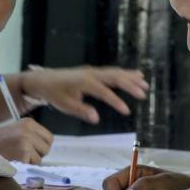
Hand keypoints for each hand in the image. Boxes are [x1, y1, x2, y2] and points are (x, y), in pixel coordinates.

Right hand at [0, 117, 53, 162]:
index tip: (31, 150)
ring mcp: (26, 141)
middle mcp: (28, 130)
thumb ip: (31, 136)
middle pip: (47, 149)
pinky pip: (31, 165)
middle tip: (21, 155)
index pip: (49, 138)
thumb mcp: (15, 132)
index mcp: (28, 122)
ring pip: (40, 159)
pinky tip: (11, 161)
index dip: (42, 147)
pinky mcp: (22, 153)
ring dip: (29, 162)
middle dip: (37, 155)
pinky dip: (22, 167)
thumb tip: (47, 147)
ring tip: (14, 157)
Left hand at [23, 66, 148, 123]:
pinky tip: (136, 76)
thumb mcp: (64, 105)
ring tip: (145, 83)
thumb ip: (81, 110)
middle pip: (114, 77)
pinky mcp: (94, 72)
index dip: (115, 101)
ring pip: (115, 72)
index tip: (126, 111)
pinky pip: (112, 71)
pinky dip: (125, 73)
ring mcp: (93, 71)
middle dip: (129, 85)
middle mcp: (91, 74)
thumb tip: (96, 118)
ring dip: (130, 77)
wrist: (44, 79)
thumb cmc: (54, 94)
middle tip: (143, 93)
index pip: (103, 92)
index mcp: (84, 82)